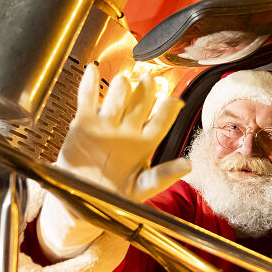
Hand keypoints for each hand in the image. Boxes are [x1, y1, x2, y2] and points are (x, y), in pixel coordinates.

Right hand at [37, 65, 189, 256]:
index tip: (174, 101)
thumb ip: (162, 177)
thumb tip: (189, 165)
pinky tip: (93, 70)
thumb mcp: (141, 189)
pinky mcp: (84, 123)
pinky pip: (87, 99)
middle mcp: (128, 128)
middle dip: (145, 91)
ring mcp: (107, 123)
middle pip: (140, 103)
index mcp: (145, 142)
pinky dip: (89, 84)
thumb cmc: (115, 196)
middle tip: (149, 81)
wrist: (82, 200)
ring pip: (117, 98)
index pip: (161, 121)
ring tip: (124, 81)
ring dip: (121, 88)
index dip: (167, 110)